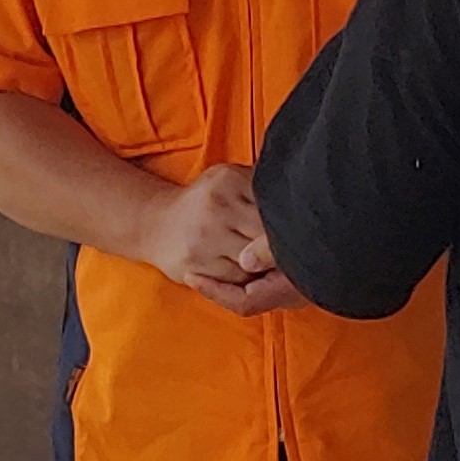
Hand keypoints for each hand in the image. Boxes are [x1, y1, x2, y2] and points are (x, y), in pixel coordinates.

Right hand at [139, 165, 303, 315]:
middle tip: (297, 253)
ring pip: (254, 262)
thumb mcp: (229, 179)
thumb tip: (303, 191)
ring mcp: (205, 240)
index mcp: (227, 182)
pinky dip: (250, 280)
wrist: (155, 225)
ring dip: (267, 267)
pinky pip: (237, 281)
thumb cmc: (204, 202)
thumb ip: (260, 184)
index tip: (304, 230)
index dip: (289, 223)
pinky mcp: (196, 267)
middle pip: (266, 236)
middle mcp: (216, 210)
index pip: (272, 207)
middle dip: (281, 248)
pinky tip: (254, 274)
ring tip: (276, 266)